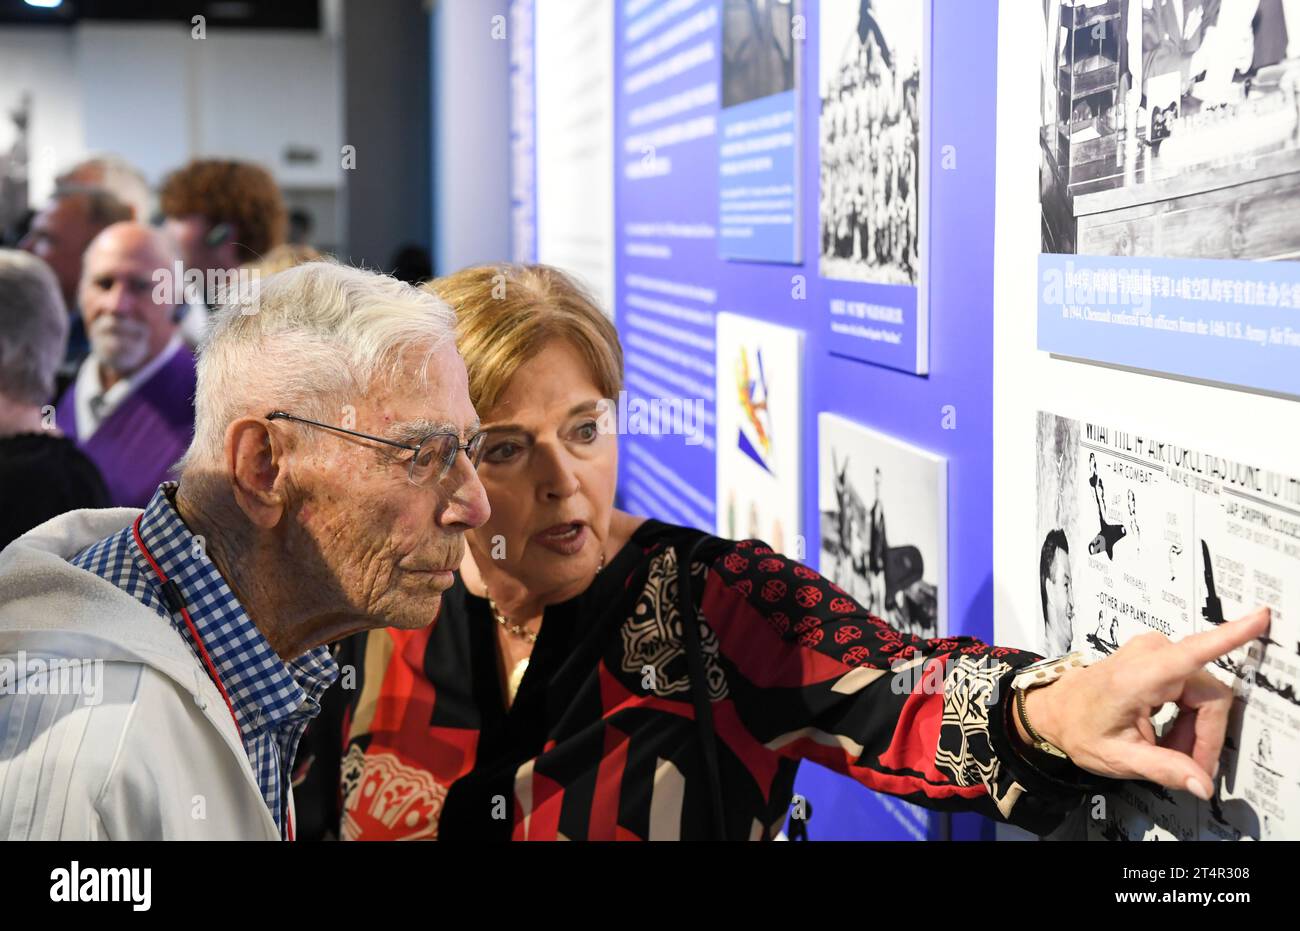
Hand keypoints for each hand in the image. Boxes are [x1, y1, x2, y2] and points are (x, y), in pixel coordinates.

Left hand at [1023, 608, 1270, 799]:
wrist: (1055, 710)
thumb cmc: (1079, 728)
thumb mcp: (1117, 758)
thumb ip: (1162, 769)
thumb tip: (1202, 783)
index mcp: (1137, 677)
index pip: (1191, 654)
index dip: (1229, 637)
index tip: (1258, 617)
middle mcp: (1150, 655)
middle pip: (1209, 698)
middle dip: (1202, 736)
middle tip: (1184, 767)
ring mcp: (1155, 650)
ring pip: (1205, 696)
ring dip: (1193, 730)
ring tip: (1165, 750)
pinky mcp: (1160, 655)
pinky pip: (1194, 690)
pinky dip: (1186, 718)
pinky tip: (1164, 736)